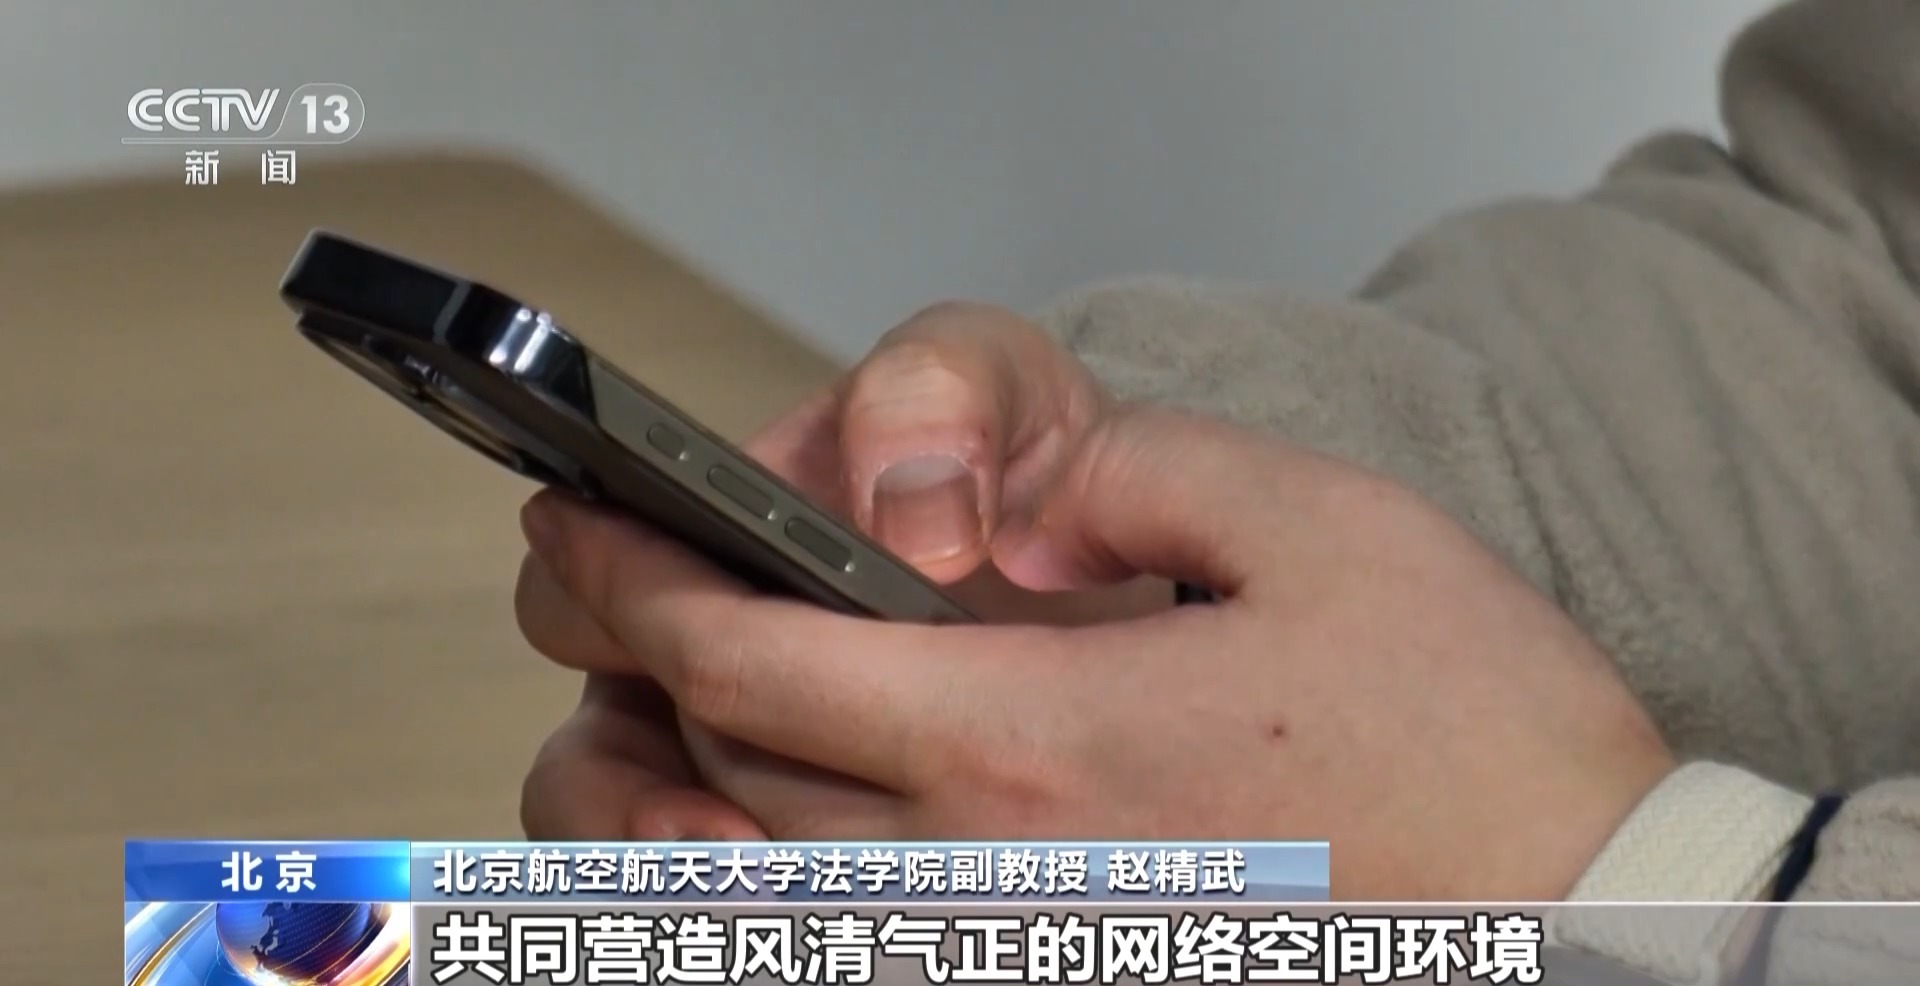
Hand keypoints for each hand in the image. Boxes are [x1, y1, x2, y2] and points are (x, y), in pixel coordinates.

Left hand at [518, 312, 1676, 899]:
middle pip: (714, 780)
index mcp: (1031, 740)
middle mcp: (979, 878)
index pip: (752, 658)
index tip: (581, 535)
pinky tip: (740, 857)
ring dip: (642, 817)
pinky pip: (831, 957)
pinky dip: (741, 906)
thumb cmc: (1473, 739)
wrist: (1578, 923)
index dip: (637, 587)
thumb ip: (1135, 473)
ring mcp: (996, 959)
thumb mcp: (1323, 529)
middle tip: (592, 605)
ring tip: (620, 737)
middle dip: (622, 682)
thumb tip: (1002, 506)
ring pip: (738, 902)